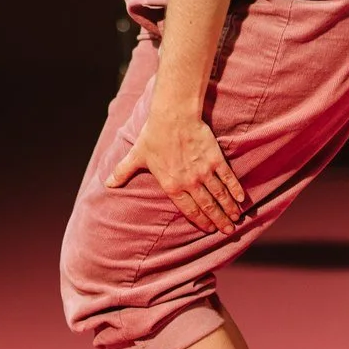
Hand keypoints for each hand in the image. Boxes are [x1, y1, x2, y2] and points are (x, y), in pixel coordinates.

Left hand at [106, 112, 248, 234]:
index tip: (209, 229)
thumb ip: (123, 172)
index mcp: (171, 186)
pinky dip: (235, 189)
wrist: (172, 116)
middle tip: (228, 231)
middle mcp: (190, 183)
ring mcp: (204, 172)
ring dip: (229, 209)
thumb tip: (107, 184)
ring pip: (219, 195)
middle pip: (207, 206)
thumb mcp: (136, 156)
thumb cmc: (153, 135)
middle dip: (218, 220)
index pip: (189, 210)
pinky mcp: (215, 159)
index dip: (200, 221)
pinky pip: (228, 178)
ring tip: (236, 219)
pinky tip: (241, 199)